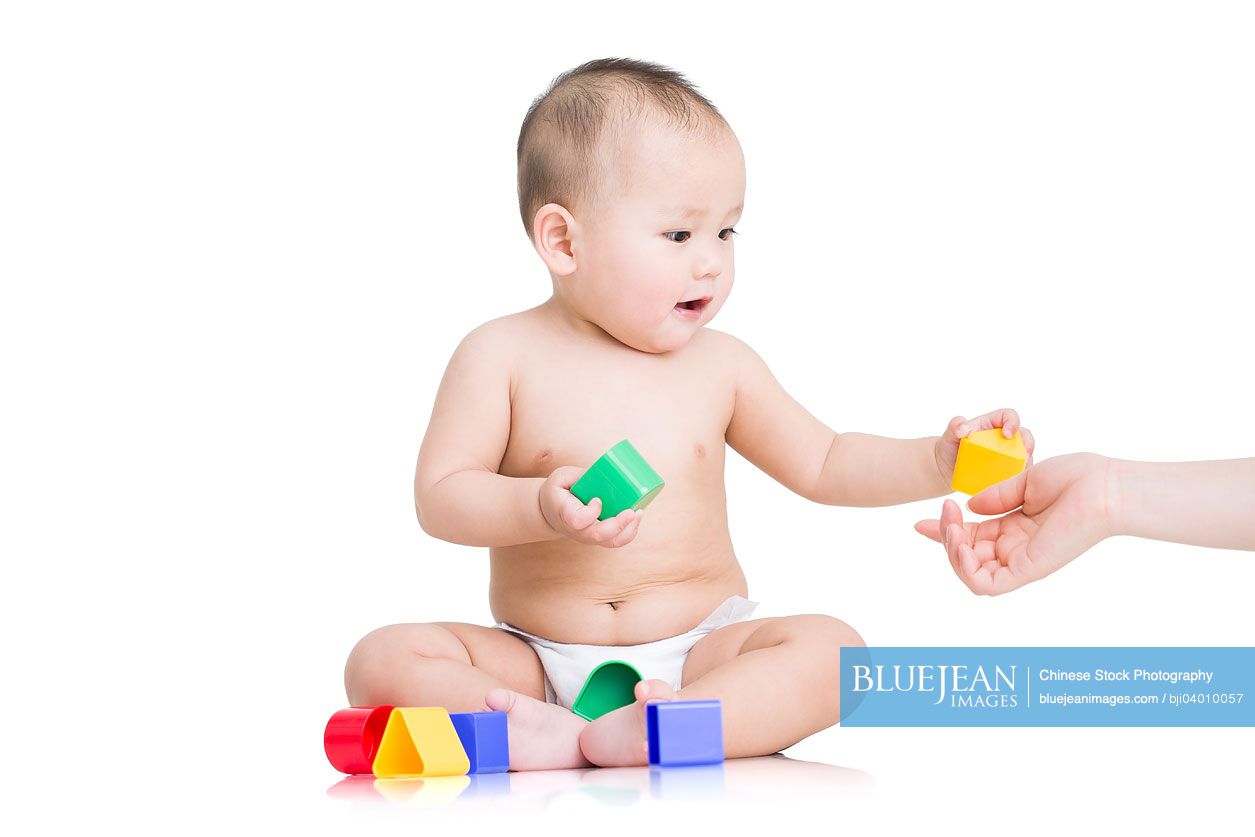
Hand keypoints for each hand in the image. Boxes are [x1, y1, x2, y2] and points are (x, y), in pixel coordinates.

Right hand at [539, 466, 642, 547]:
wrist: (550, 513)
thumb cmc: (558, 491)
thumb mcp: (561, 477)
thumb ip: (581, 474)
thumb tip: (607, 472)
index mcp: (565, 514)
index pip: (577, 520)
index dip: (590, 512)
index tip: (597, 499)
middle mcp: (577, 530)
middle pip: (598, 535)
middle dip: (618, 525)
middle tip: (631, 511)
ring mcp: (589, 536)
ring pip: (610, 542)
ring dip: (628, 530)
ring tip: (638, 512)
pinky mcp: (599, 537)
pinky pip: (616, 541)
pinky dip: (630, 531)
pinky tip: (638, 516)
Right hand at [913, 453, 1116, 594]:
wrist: (1104, 486)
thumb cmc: (1077, 478)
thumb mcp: (1026, 482)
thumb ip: (996, 496)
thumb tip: (968, 507)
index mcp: (1018, 529)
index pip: (973, 538)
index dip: (945, 531)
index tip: (921, 522)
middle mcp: (1018, 549)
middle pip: (967, 556)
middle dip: (945, 537)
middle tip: (943, 511)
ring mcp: (1023, 561)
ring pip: (972, 574)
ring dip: (951, 552)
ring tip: (951, 526)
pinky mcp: (1028, 570)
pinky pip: (986, 584)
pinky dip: (965, 567)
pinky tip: (960, 541)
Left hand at [934, 408, 1034, 482]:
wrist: (948, 467)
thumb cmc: (951, 447)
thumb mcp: (950, 435)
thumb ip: (954, 426)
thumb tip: (962, 427)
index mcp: (994, 423)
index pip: (1010, 416)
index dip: (1013, 422)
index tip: (1007, 435)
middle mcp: (1005, 438)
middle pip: (1025, 436)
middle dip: (1027, 445)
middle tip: (1022, 456)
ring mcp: (1009, 454)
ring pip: (1025, 456)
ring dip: (1025, 464)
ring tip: (1016, 474)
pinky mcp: (1009, 470)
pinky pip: (1019, 473)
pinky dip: (1019, 479)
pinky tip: (1012, 487)